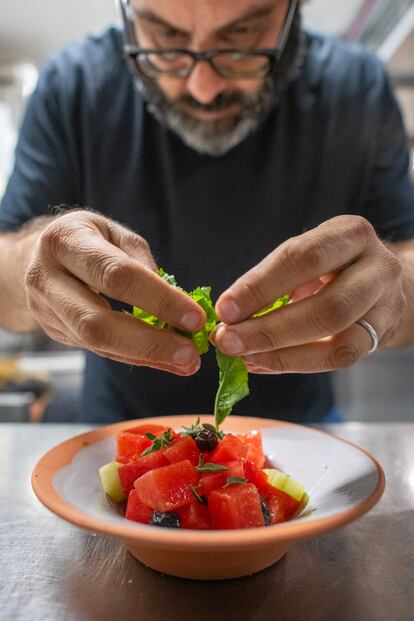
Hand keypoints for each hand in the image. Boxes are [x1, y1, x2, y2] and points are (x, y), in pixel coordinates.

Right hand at [25, 211, 204, 374]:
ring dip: (146, 356)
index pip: (114, 275)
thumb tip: (171, 298)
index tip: (193, 317)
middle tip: (190, 353)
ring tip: (186, 363)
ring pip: (96, 343)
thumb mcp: (110, 230)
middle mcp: (46, 278)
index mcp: (64, 242)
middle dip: (149, 342)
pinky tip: (166, 360)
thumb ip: (139, 258)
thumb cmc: (83, 238)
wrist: (33, 258)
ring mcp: (45, 310)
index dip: (157, 299)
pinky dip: (136, 357)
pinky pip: (100, 349)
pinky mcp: (55, 333)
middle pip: (97, 322)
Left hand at [213, 216, 406, 373]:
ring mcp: (386, 304)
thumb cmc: (329, 265)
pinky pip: (340, 358)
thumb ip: (271, 281)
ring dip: (282, 352)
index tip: (225, 310)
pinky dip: (296, 363)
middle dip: (269, 329)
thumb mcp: (305, 257)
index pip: (303, 259)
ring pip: (336, 337)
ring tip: (244, 357)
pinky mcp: (383, 334)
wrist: (378, 280)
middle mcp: (377, 267)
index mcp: (350, 234)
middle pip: (327, 306)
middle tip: (228, 341)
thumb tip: (227, 317)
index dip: (260, 286)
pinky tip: (264, 363)